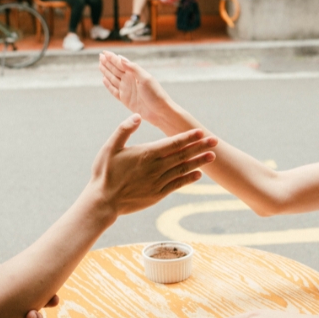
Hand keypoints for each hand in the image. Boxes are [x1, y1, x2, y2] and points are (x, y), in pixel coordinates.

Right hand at [84, 114, 215, 219]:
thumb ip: (124, 130)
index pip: (173, 143)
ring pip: (183, 169)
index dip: (188, 137)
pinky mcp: (158, 194)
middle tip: (215, 141)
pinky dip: (189, 179)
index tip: (201, 132)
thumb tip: (138, 116)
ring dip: (199, 162)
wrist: (103, 201)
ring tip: (212, 156)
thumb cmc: (104, 173)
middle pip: (183, 155)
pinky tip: (198, 174)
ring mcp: (158, 182)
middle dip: (200, 147)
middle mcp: (156, 167)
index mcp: (146, 154)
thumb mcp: (110, 147)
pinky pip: (177, 185)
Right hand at [99, 52, 177, 130]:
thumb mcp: (145, 79)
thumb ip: (133, 68)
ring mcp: (127, 90)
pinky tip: (104, 79)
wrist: (160, 112)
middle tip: (100, 56)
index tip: (104, 52)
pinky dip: (108, 85)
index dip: (112, 57)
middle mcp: (130, 80)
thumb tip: (121, 57)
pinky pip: (114, 90)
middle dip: (107, 62)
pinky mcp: (125, 99)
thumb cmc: (156, 94)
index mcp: (135, 73)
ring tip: (100, 65)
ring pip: (113, 78)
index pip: (120, 63)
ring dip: (106, 71)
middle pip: (115, 69)